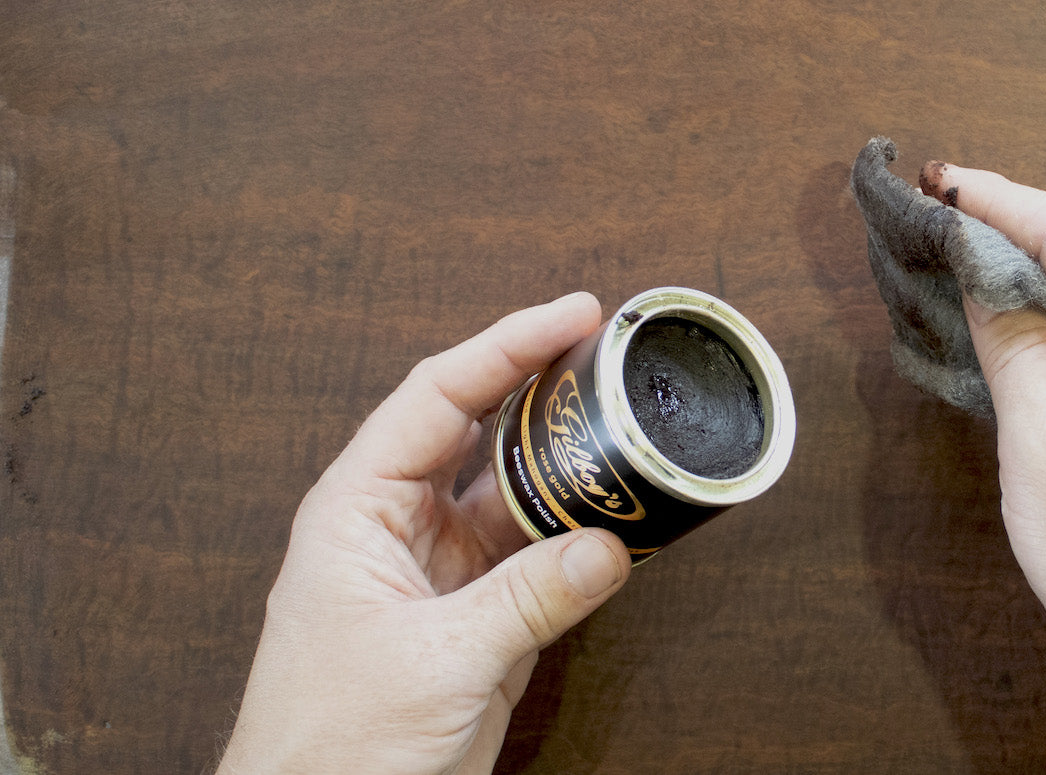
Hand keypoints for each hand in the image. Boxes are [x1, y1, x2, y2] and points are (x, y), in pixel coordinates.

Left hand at [219, 292, 631, 774]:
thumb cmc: (328, 745)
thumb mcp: (434, 662)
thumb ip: (526, 600)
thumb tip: (605, 545)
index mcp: (358, 510)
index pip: (437, 396)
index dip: (505, 345)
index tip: (571, 316)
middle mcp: (401, 525)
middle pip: (480, 428)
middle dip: (542, 387)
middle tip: (609, 352)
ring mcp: (443, 570)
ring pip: (516, 492)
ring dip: (569, 466)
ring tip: (627, 427)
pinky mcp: (478, 616)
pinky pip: (538, 556)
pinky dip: (580, 537)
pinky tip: (618, 520)